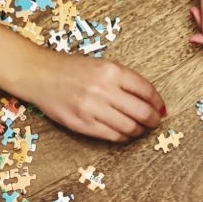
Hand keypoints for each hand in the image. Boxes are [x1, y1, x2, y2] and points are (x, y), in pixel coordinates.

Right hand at [0, 19, 164, 141]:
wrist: (40, 75)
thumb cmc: (72, 69)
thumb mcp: (102, 65)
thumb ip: (125, 80)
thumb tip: (150, 99)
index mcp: (112, 71)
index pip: (146, 91)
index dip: (158, 103)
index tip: (162, 109)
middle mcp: (104, 90)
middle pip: (142, 112)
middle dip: (153, 120)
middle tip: (155, 122)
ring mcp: (92, 108)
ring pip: (129, 127)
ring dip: (139, 130)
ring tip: (140, 128)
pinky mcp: (82, 124)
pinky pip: (112, 136)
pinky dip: (123, 136)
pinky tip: (124, 132)